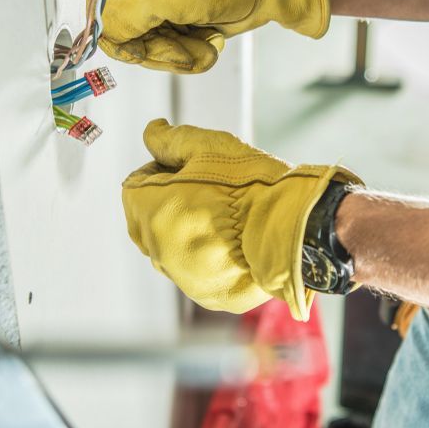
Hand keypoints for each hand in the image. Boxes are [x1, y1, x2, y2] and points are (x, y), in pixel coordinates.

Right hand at [98, 0, 330, 73]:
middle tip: (184, 49)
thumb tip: (104, 30)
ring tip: (207, 43)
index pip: (101, 11)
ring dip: (180, 57)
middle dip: (158, 52)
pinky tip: (211, 43)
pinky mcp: (181, 26)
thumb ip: (132, 10)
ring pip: (150, 52)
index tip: (140, 48)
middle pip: (126, 38)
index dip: (117, 36)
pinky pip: (173, 55)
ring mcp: (163, 9)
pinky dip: (193, 57)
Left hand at [122, 119, 359, 319]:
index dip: (157, 172)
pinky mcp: (209, 295)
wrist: (295, 227)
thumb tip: (151, 132)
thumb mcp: (209, 147)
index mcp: (152, 211)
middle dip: (166, 204)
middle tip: (205, 192)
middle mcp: (160, 251)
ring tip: (224, 217)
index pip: (133, 188)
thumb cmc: (252, 186)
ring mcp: (184, 277)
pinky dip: (207, 258)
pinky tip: (232, 242)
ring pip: (170, 250)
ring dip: (185, 232)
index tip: (185, 169)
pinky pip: (197, 273)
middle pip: (147, 221)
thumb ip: (170, 140)